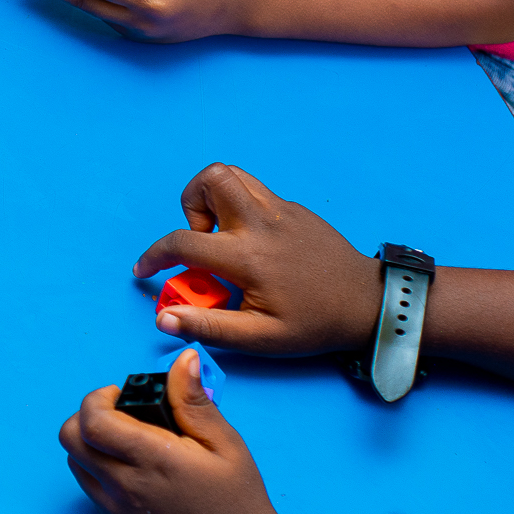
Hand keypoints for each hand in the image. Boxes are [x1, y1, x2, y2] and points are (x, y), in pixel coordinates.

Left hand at [60, 349, 360, 513]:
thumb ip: (194, 401)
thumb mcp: (225, 444)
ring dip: (91, 444)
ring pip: (75, 465)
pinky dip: (99, 472)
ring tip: (128, 441)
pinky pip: (90, 491)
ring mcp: (115, 513)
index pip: (91, 421)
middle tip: (118, 413)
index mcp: (151, 460)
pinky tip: (134, 471)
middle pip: (69, 440)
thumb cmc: (240, 502)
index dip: (97, 398)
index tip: (120, 393)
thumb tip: (182, 359)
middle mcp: (123, 488)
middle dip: (85, 416)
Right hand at [133, 163, 382, 355]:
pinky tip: (253, 244)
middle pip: (211, 178)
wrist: (367, 303)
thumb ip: (208, 326)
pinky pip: (255, 192)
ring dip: (214, 199)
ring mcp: (281, 210)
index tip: (146, 270)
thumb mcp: (260, 338)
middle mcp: (261, 223)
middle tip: (201, 240)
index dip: (154, 255)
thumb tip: (164, 319)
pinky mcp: (294, 209)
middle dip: (190, 204)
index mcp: (248, 256)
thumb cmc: (315, 323)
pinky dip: (240, 208)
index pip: (183, 242)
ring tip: (221, 236)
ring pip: (233, 174)